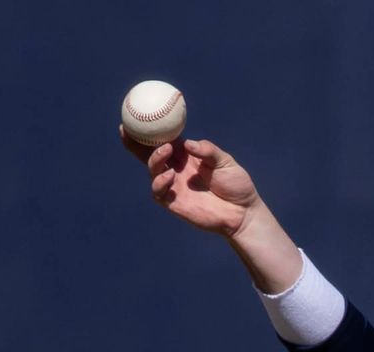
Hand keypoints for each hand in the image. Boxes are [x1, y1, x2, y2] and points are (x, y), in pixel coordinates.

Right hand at [121, 127, 261, 237]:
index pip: (164, 140)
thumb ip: (208, 151)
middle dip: (135, 143)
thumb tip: (189, 144)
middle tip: (130, 130)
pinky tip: (169, 175)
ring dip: (155, 159)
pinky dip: (160, 182)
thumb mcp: (225, 162)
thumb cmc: (236, 184)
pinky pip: (158, 192)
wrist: (243, 212)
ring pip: (153, 170)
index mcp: (187, 156)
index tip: (136, 116)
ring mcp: (174, 186)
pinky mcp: (174, 203)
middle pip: (150, 154)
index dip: (149, 131)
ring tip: (166, 151)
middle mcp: (177, 169)